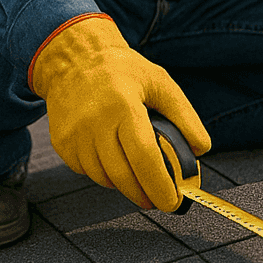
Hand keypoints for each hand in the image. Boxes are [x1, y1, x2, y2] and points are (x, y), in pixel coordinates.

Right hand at [29, 14, 210, 210]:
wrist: (74, 60)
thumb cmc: (122, 71)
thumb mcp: (160, 82)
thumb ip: (184, 116)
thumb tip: (201, 149)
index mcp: (124, 105)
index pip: (144, 156)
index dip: (159, 184)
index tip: (172, 202)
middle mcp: (95, 122)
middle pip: (123, 175)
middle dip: (144, 194)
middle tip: (159, 200)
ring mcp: (74, 135)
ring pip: (104, 178)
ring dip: (124, 184)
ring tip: (138, 175)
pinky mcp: (61, 144)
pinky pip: (87, 172)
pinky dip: (104, 173)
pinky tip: (113, 157)